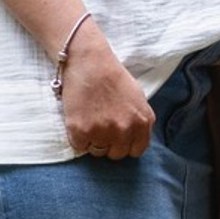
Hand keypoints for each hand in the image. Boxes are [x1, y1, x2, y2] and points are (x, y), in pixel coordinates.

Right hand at [60, 28, 153, 159]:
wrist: (91, 64)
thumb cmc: (114, 78)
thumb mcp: (138, 100)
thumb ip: (138, 121)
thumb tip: (133, 138)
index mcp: (143, 122)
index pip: (137, 150)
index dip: (126, 145)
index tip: (118, 139)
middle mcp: (125, 130)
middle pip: (116, 154)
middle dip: (109, 144)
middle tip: (100, 128)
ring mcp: (103, 132)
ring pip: (97, 152)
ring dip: (92, 141)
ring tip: (90, 121)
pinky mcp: (81, 131)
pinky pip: (79, 146)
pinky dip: (77, 137)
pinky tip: (79, 120)